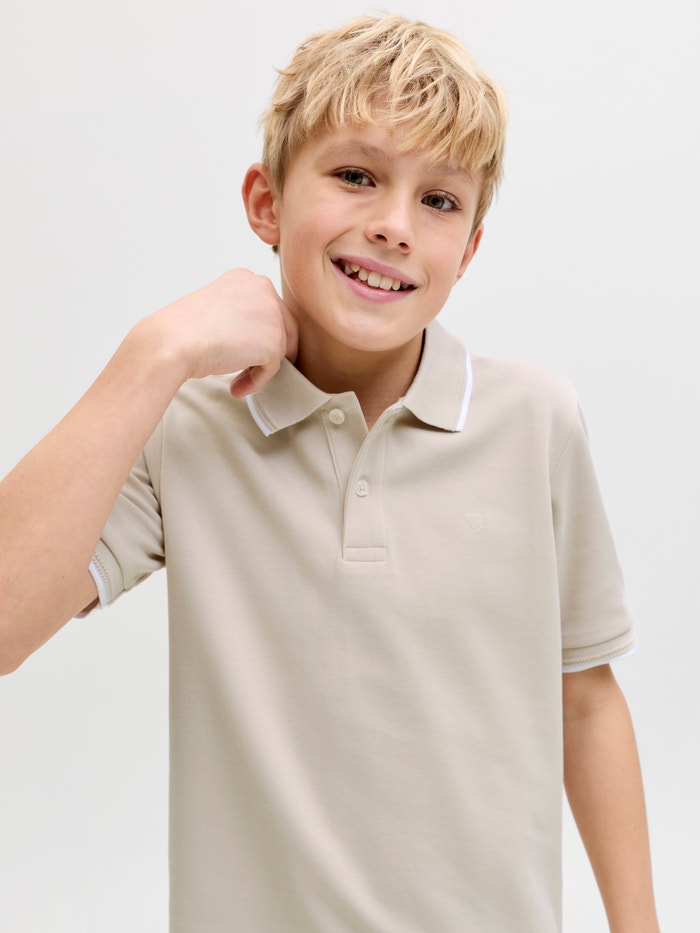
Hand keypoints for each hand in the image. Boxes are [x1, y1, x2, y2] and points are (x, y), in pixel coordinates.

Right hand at [143, 268, 297, 394]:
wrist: (173, 342)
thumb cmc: (182, 330)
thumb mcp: (214, 309)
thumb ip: (237, 315)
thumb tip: (252, 338)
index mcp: (245, 278)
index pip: (266, 308)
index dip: (258, 333)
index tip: (246, 350)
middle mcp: (263, 288)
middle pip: (281, 326)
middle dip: (267, 351)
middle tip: (250, 370)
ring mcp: (271, 314)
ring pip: (278, 348)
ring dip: (259, 367)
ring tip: (237, 381)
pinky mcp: (274, 341)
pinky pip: (272, 368)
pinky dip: (256, 381)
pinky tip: (236, 387)